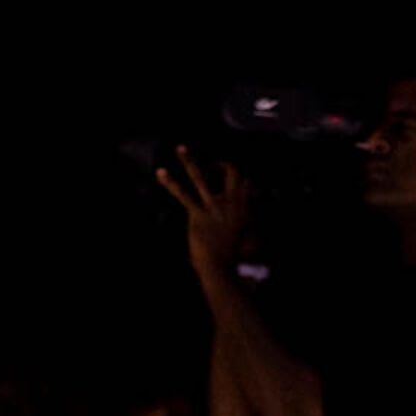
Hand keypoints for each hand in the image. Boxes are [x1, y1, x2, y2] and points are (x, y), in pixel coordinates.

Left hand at [155, 145, 249, 281]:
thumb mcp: (252, 240)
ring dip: (189, 161)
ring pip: (200, 177)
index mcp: (244, 208)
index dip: (241, 175)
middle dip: (222, 164)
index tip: (237, 175)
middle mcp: (230, 203)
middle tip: (213, 163)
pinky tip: (160, 172)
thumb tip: (255, 222)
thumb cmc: (236, 259)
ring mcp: (213, 207)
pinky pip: (182, 194)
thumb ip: (252, 226)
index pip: (246, 182)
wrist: (222, 268)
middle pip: (231, 172)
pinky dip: (170, 183)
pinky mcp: (197, 214)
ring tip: (180, 148)